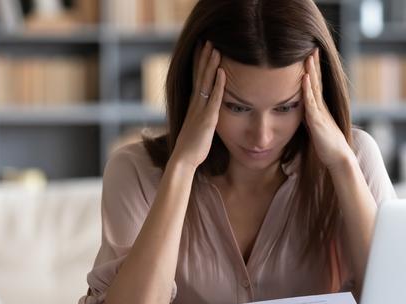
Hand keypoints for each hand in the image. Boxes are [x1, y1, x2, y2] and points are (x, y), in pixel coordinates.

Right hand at [171, 40, 225, 169]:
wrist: (183, 160)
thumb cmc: (191, 149)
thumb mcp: (197, 130)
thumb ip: (202, 120)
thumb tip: (207, 117)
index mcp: (193, 106)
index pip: (197, 80)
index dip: (199, 65)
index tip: (202, 50)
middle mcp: (195, 105)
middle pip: (200, 76)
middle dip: (204, 58)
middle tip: (208, 41)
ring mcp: (200, 110)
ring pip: (206, 83)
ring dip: (210, 65)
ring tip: (215, 48)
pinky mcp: (208, 119)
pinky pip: (214, 98)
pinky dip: (218, 85)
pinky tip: (222, 73)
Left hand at [301, 48, 352, 170]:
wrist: (338, 157)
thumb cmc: (327, 145)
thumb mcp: (315, 127)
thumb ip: (310, 117)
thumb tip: (303, 112)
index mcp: (320, 108)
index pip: (316, 85)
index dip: (314, 70)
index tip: (311, 55)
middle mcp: (321, 107)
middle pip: (317, 81)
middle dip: (314, 65)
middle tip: (313, 48)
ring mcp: (320, 112)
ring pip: (314, 88)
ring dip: (311, 71)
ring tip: (308, 56)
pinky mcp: (317, 121)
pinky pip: (311, 102)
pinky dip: (307, 89)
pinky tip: (305, 78)